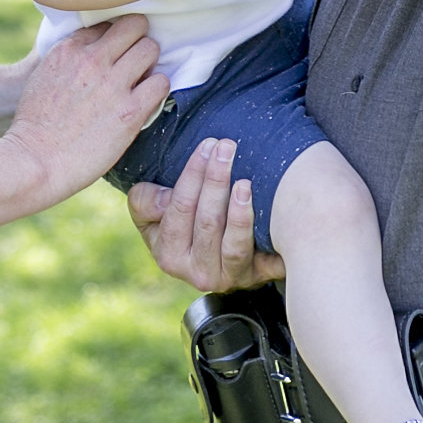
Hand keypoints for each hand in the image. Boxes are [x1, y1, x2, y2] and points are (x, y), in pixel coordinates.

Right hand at [5, 16, 167, 200]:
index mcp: (69, 50)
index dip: (113, 39)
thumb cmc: (34, 127)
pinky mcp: (130, 111)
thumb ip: (67, 61)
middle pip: (134, 26)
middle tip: (135, 60)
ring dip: (149, 63)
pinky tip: (146, 100)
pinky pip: (161, 82)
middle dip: (137, 40)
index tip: (113, 54)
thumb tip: (86, 55)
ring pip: (150, 48)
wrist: (34, 162)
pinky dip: (157, 88)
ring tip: (141, 80)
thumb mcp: (43, 77)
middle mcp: (92, 60)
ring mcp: (112, 84)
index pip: (106, 25)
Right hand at [127, 136, 285, 290]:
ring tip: (244, 183)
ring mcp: (228, 277)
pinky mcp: (256, 277)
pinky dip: (273, 244)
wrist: (211, 257)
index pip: (179, 208)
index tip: (207, 145)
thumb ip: (145, 201)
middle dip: (216, 181)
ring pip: (234, 247)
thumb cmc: (180, 225)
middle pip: (207, 223)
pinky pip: (266, 263)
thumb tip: (164, 199)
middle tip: (227, 147)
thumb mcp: (150, 214)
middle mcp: (197, 272)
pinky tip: (278, 220)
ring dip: (240, 213)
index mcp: (168, 254)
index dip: (192, 174)